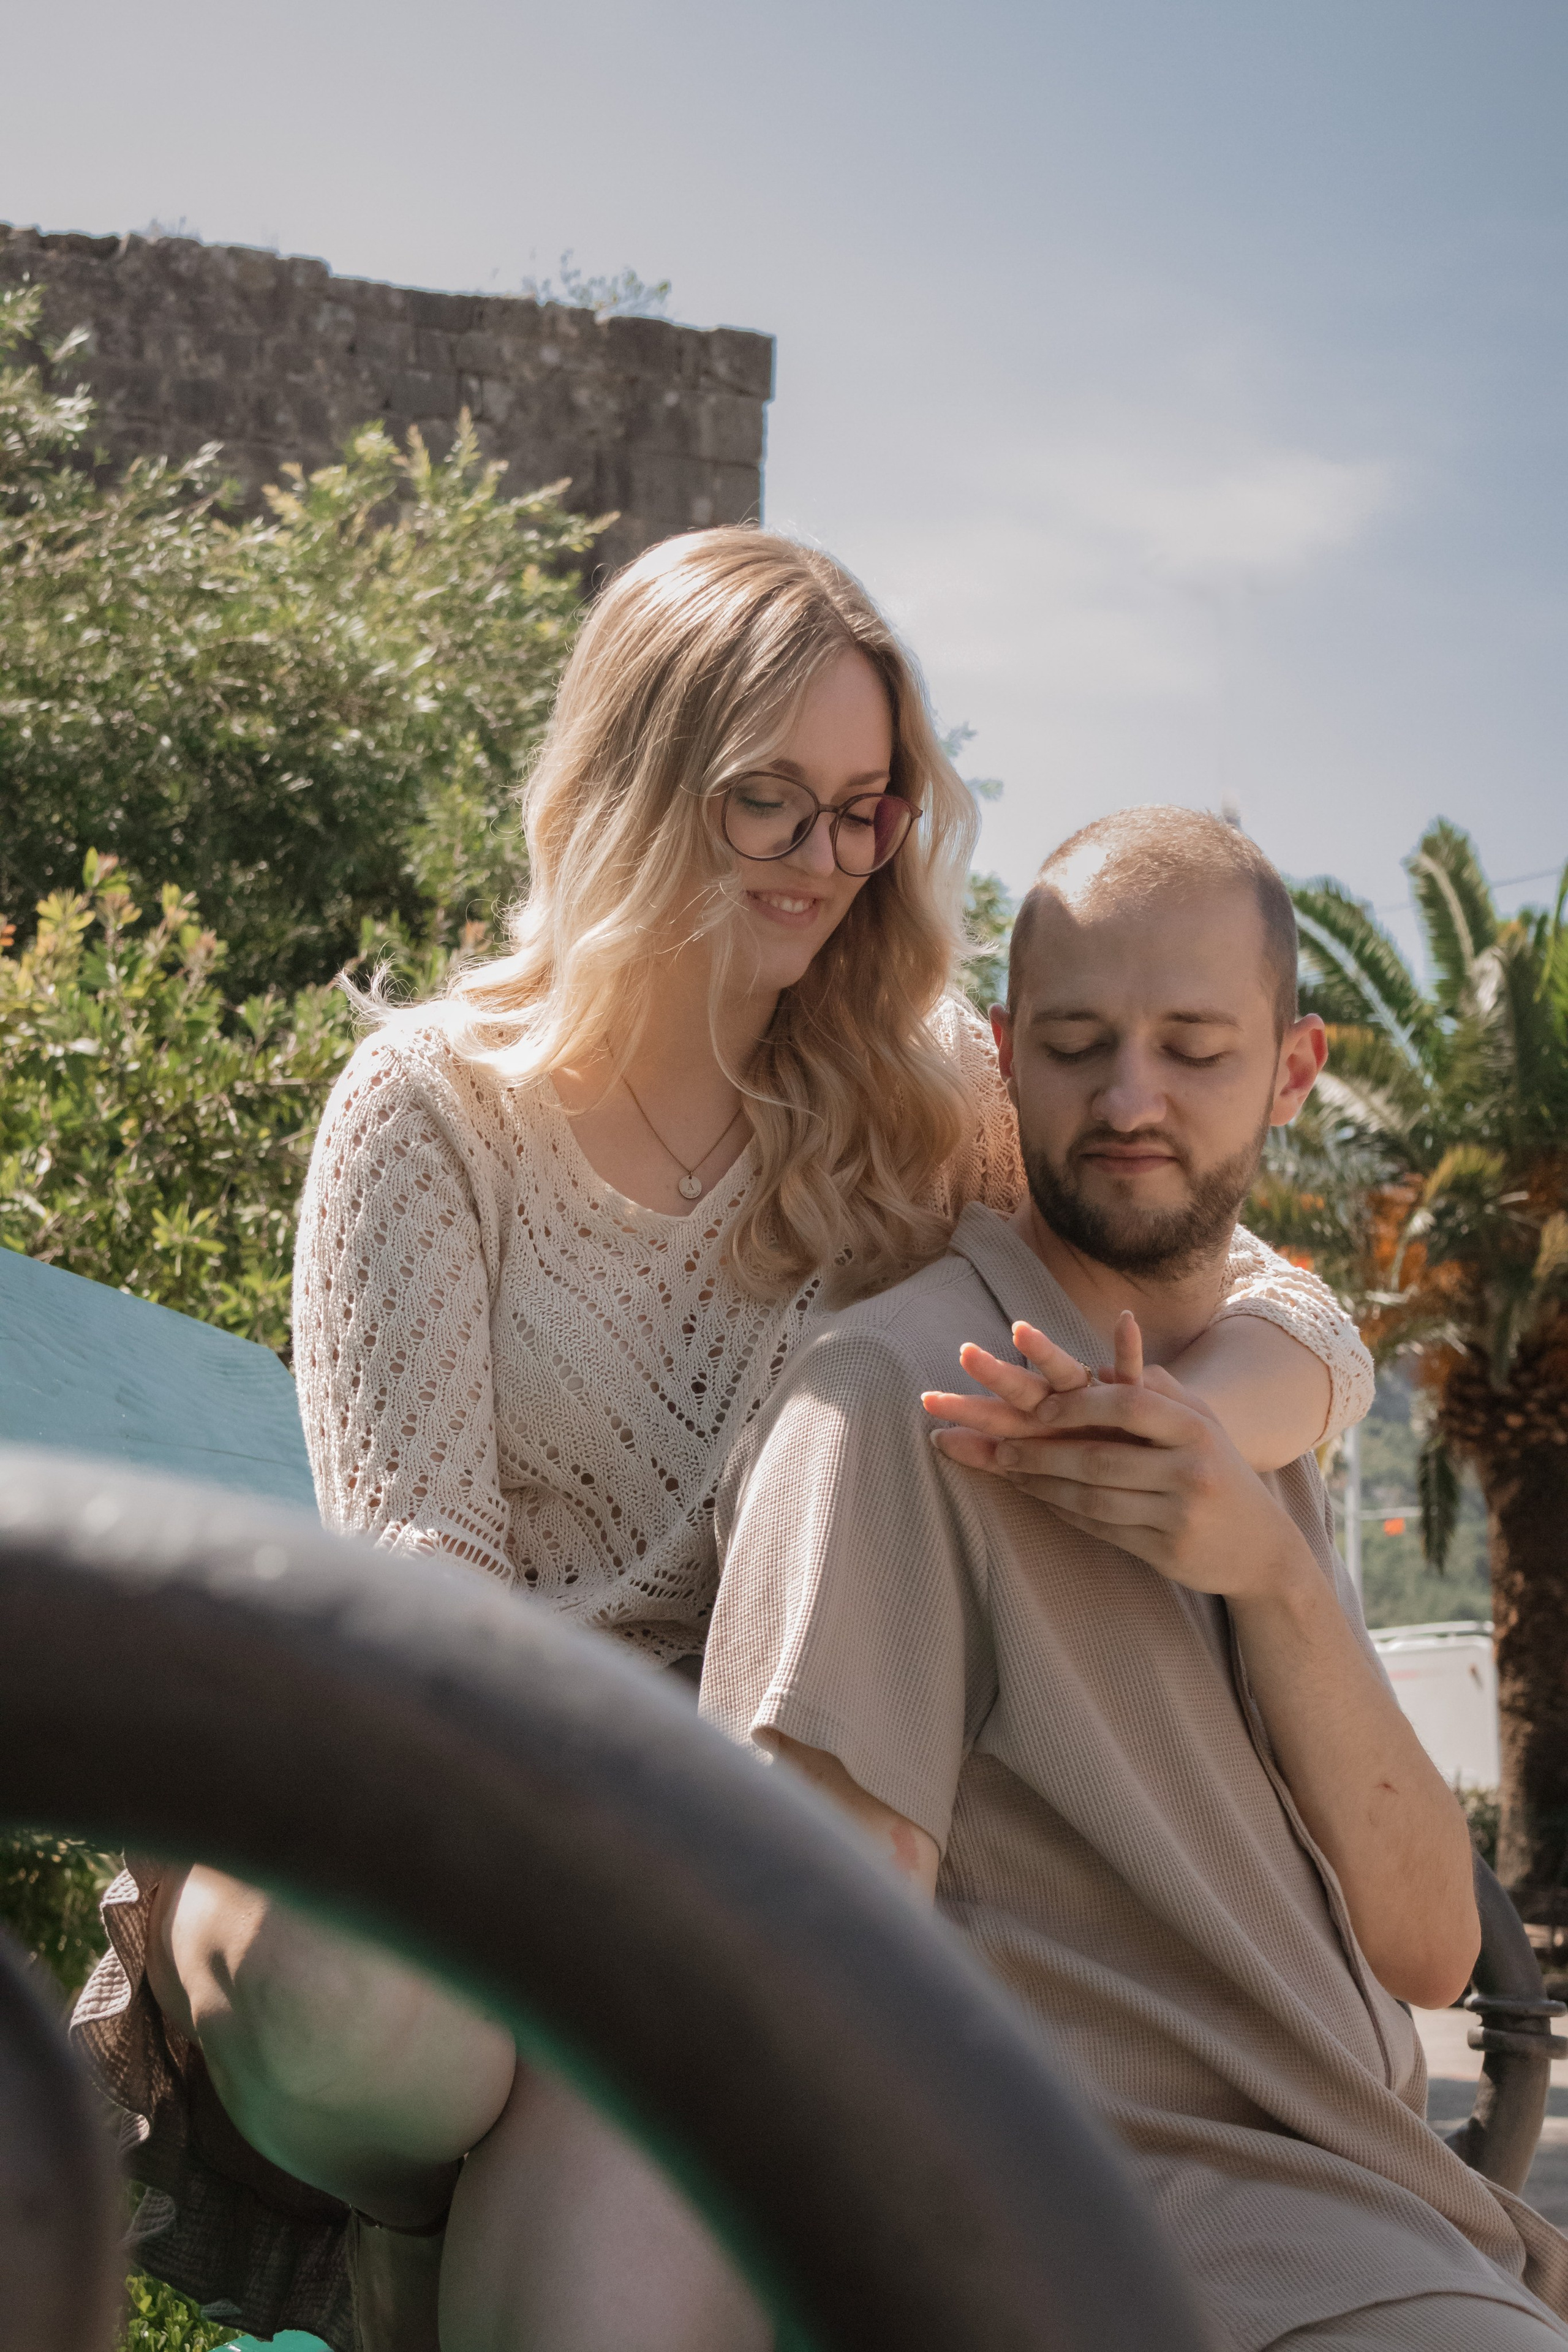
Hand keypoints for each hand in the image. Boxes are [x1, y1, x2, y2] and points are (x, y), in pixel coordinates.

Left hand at [924, 1313, 1312, 1602]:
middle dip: (1040, 1449)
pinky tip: (1035, 1497)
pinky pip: (1101, 1528)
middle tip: (994, 1442)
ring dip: (1040, 1483)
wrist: (1263, 1549)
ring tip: (1002, 1468)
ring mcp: (1178, 1514)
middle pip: (1099, 1457)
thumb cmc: (1220, 1469)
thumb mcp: (1201, 1419)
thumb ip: (1157, 1387)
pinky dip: (1063, 1511)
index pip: (1126, 1405)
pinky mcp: (1165, 1551)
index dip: (1078, 1403)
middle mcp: (1189, 1469)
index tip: (1037, 1401)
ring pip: (1092, 1498)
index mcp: (1195, 1427)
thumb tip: (1109, 1351)